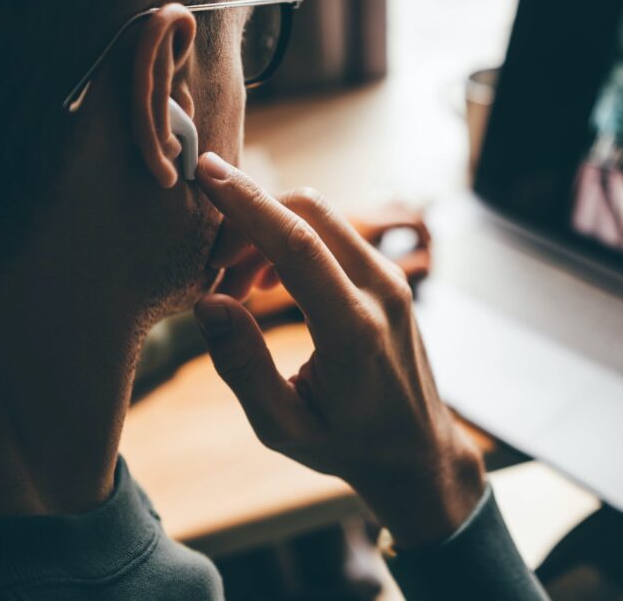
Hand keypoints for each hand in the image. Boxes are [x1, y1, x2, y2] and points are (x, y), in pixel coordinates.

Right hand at [192, 152, 484, 547]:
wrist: (416, 448)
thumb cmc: (347, 443)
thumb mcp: (282, 426)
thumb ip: (243, 366)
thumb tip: (207, 302)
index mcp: (355, 331)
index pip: (298, 244)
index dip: (249, 203)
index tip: (207, 173)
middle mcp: (381, 292)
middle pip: (310, 210)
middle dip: (249, 216)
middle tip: (212, 264)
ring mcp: (390, 279)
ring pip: (322, 217)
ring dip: (268, 230)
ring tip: (234, 286)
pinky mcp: (387, 277)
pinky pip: (334, 235)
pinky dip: (291, 241)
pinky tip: (265, 282)